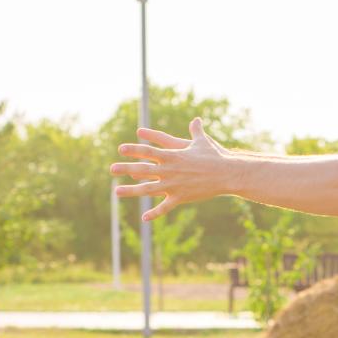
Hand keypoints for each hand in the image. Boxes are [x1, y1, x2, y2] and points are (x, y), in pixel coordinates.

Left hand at [110, 117, 228, 220]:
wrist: (226, 173)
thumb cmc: (215, 156)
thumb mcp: (203, 142)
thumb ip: (196, 131)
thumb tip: (197, 120)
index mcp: (172, 155)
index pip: (149, 151)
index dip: (134, 149)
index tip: (121, 148)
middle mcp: (169, 170)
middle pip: (143, 169)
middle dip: (125, 168)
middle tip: (111, 169)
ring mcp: (173, 185)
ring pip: (147, 189)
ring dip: (131, 191)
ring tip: (116, 192)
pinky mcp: (180, 197)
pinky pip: (164, 207)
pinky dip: (154, 213)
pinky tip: (143, 218)